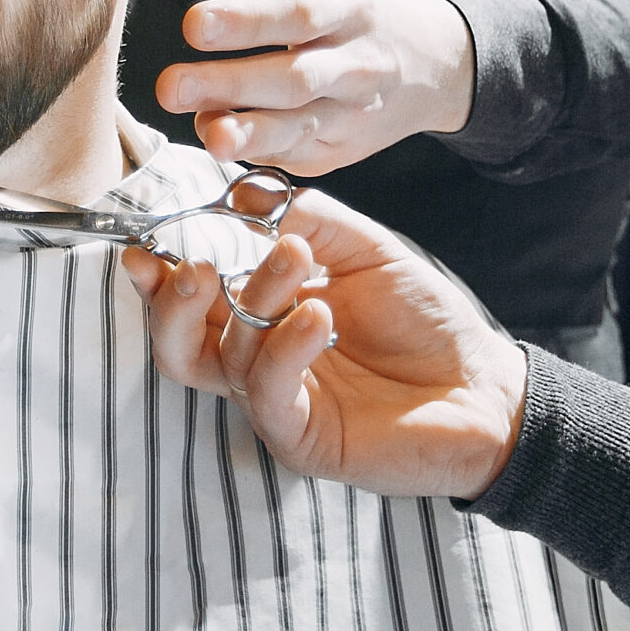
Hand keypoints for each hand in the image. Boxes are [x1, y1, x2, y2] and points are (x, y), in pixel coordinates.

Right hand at [121, 187, 526, 499]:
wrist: (485, 386)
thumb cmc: (426, 322)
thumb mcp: (366, 250)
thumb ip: (309, 219)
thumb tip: (244, 191)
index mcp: (262, 318)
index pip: (190, 302)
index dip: (157, 278)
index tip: (144, 247)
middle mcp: (258, 361)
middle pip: (177, 344)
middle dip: (172, 302)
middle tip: (198, 263)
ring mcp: (276, 403)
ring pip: (220, 361)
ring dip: (252, 299)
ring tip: (295, 259)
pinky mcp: (300, 438)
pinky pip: (266, 393)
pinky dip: (284, 346)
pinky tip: (319, 313)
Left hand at [156, 0, 474, 173]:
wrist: (430, 62)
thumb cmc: (346, 6)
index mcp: (344, 4)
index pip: (295, 13)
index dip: (244, 21)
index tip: (192, 24)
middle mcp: (353, 61)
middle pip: (293, 77)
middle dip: (231, 84)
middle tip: (170, 86)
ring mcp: (350, 113)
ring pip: (300, 127)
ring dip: (249, 134)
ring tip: (205, 133)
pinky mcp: (339, 152)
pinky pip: (295, 156)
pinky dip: (257, 152)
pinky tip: (217, 140)